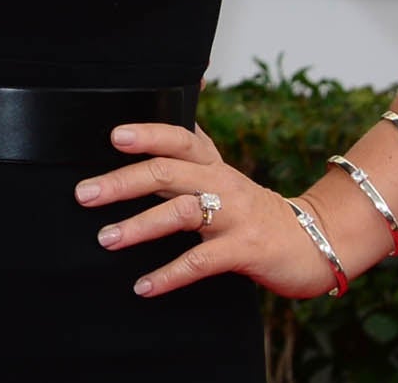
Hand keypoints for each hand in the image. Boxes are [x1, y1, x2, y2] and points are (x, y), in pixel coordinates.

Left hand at [75, 122, 341, 299]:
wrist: (313, 241)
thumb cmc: (254, 209)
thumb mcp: (222, 174)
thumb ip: (189, 152)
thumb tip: (164, 111)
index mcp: (213, 164)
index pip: (179, 138)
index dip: (149, 134)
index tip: (114, 135)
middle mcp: (222, 182)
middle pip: (168, 173)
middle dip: (123, 182)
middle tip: (84, 193)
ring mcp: (235, 216)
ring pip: (181, 213)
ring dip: (139, 226)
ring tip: (106, 238)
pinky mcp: (245, 250)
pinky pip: (201, 262)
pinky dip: (169, 275)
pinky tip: (144, 286)